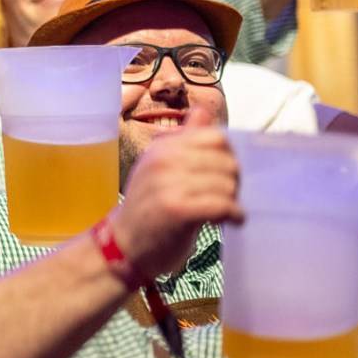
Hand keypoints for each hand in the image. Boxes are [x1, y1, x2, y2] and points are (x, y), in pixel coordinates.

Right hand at [110, 108, 241, 276]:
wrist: (122, 246)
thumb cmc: (148, 209)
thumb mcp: (160, 168)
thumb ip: (185, 140)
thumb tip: (203, 111)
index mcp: (162, 147)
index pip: (216, 137)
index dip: (228, 156)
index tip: (224, 174)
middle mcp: (163, 160)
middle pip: (226, 162)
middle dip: (234, 182)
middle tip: (227, 197)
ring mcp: (167, 184)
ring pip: (227, 184)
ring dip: (233, 201)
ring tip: (224, 211)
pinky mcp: (176, 210)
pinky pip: (222, 204)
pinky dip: (234, 215)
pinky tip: (232, 221)